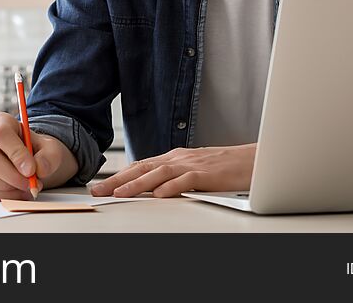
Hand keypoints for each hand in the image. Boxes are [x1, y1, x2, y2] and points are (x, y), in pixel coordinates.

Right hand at [0, 111, 78, 200]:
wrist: (27, 159)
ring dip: (6, 187)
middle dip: (12, 176)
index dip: (16, 153)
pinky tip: (16, 191)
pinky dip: (2, 195)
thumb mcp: (50, 148)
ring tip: (24, 187)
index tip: (31, 170)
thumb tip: (40, 168)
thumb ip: (49, 156)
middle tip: (29, 184)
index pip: (0, 134)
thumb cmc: (35, 149)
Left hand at [89, 144, 255, 197]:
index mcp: (175, 158)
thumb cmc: (226, 167)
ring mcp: (192, 165)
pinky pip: (185, 180)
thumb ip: (174, 176)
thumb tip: (153, 189)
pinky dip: (170, 187)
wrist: (253, 160)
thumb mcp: (194, 170)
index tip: (102, 186)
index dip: (119, 176)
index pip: (141, 166)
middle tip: (99, 190)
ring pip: (158, 173)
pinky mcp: (207, 174)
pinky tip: (158, 195)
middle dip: (118, 180)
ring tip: (119, 194)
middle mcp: (179, 158)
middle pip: (142, 168)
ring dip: (136, 184)